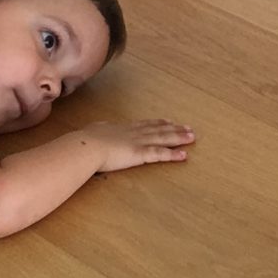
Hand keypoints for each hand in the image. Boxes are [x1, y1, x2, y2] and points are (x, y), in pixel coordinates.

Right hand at [67, 119, 194, 173]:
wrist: (85, 146)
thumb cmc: (84, 141)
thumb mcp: (92, 131)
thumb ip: (98, 130)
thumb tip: (95, 130)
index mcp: (122, 128)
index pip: (144, 124)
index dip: (158, 123)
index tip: (168, 121)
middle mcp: (134, 133)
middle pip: (159, 130)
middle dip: (174, 129)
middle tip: (188, 128)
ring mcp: (138, 142)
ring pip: (163, 139)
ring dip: (179, 138)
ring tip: (192, 137)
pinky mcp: (139, 154)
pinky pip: (160, 154)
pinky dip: (173, 154)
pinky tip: (184, 155)